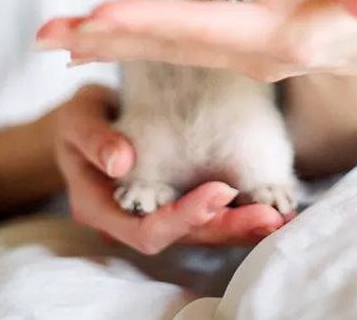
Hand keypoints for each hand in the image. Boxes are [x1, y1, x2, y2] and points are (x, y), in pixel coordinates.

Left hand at [36, 0, 356, 84]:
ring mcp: (228, 55)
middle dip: (109, 38)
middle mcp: (246, 55)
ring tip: (48, 35)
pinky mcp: (217, 46)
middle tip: (50, 34)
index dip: (159, 21)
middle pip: (168, 47)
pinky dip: (121, 38)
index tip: (107, 13)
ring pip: (157, 48)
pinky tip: (81, 34)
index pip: (212, 30)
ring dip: (102, 41)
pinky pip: (162, 43)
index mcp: (281, 39)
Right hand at [52, 84, 293, 254]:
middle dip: (227, 227)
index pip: (146, 228)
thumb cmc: (77, 120)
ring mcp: (155, 213)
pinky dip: (238, 210)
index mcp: (101, 208)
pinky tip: (270, 204)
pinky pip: (208, 213)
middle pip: (183, 237)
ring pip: (201, 230)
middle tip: (269, 217)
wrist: (84, 121)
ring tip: (280, 216)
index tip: (219, 192)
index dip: (184, 216)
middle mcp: (131, 220)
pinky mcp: (176, 200)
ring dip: (240, 225)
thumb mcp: (76, 120)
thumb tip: (121, 162)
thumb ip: (93, 139)